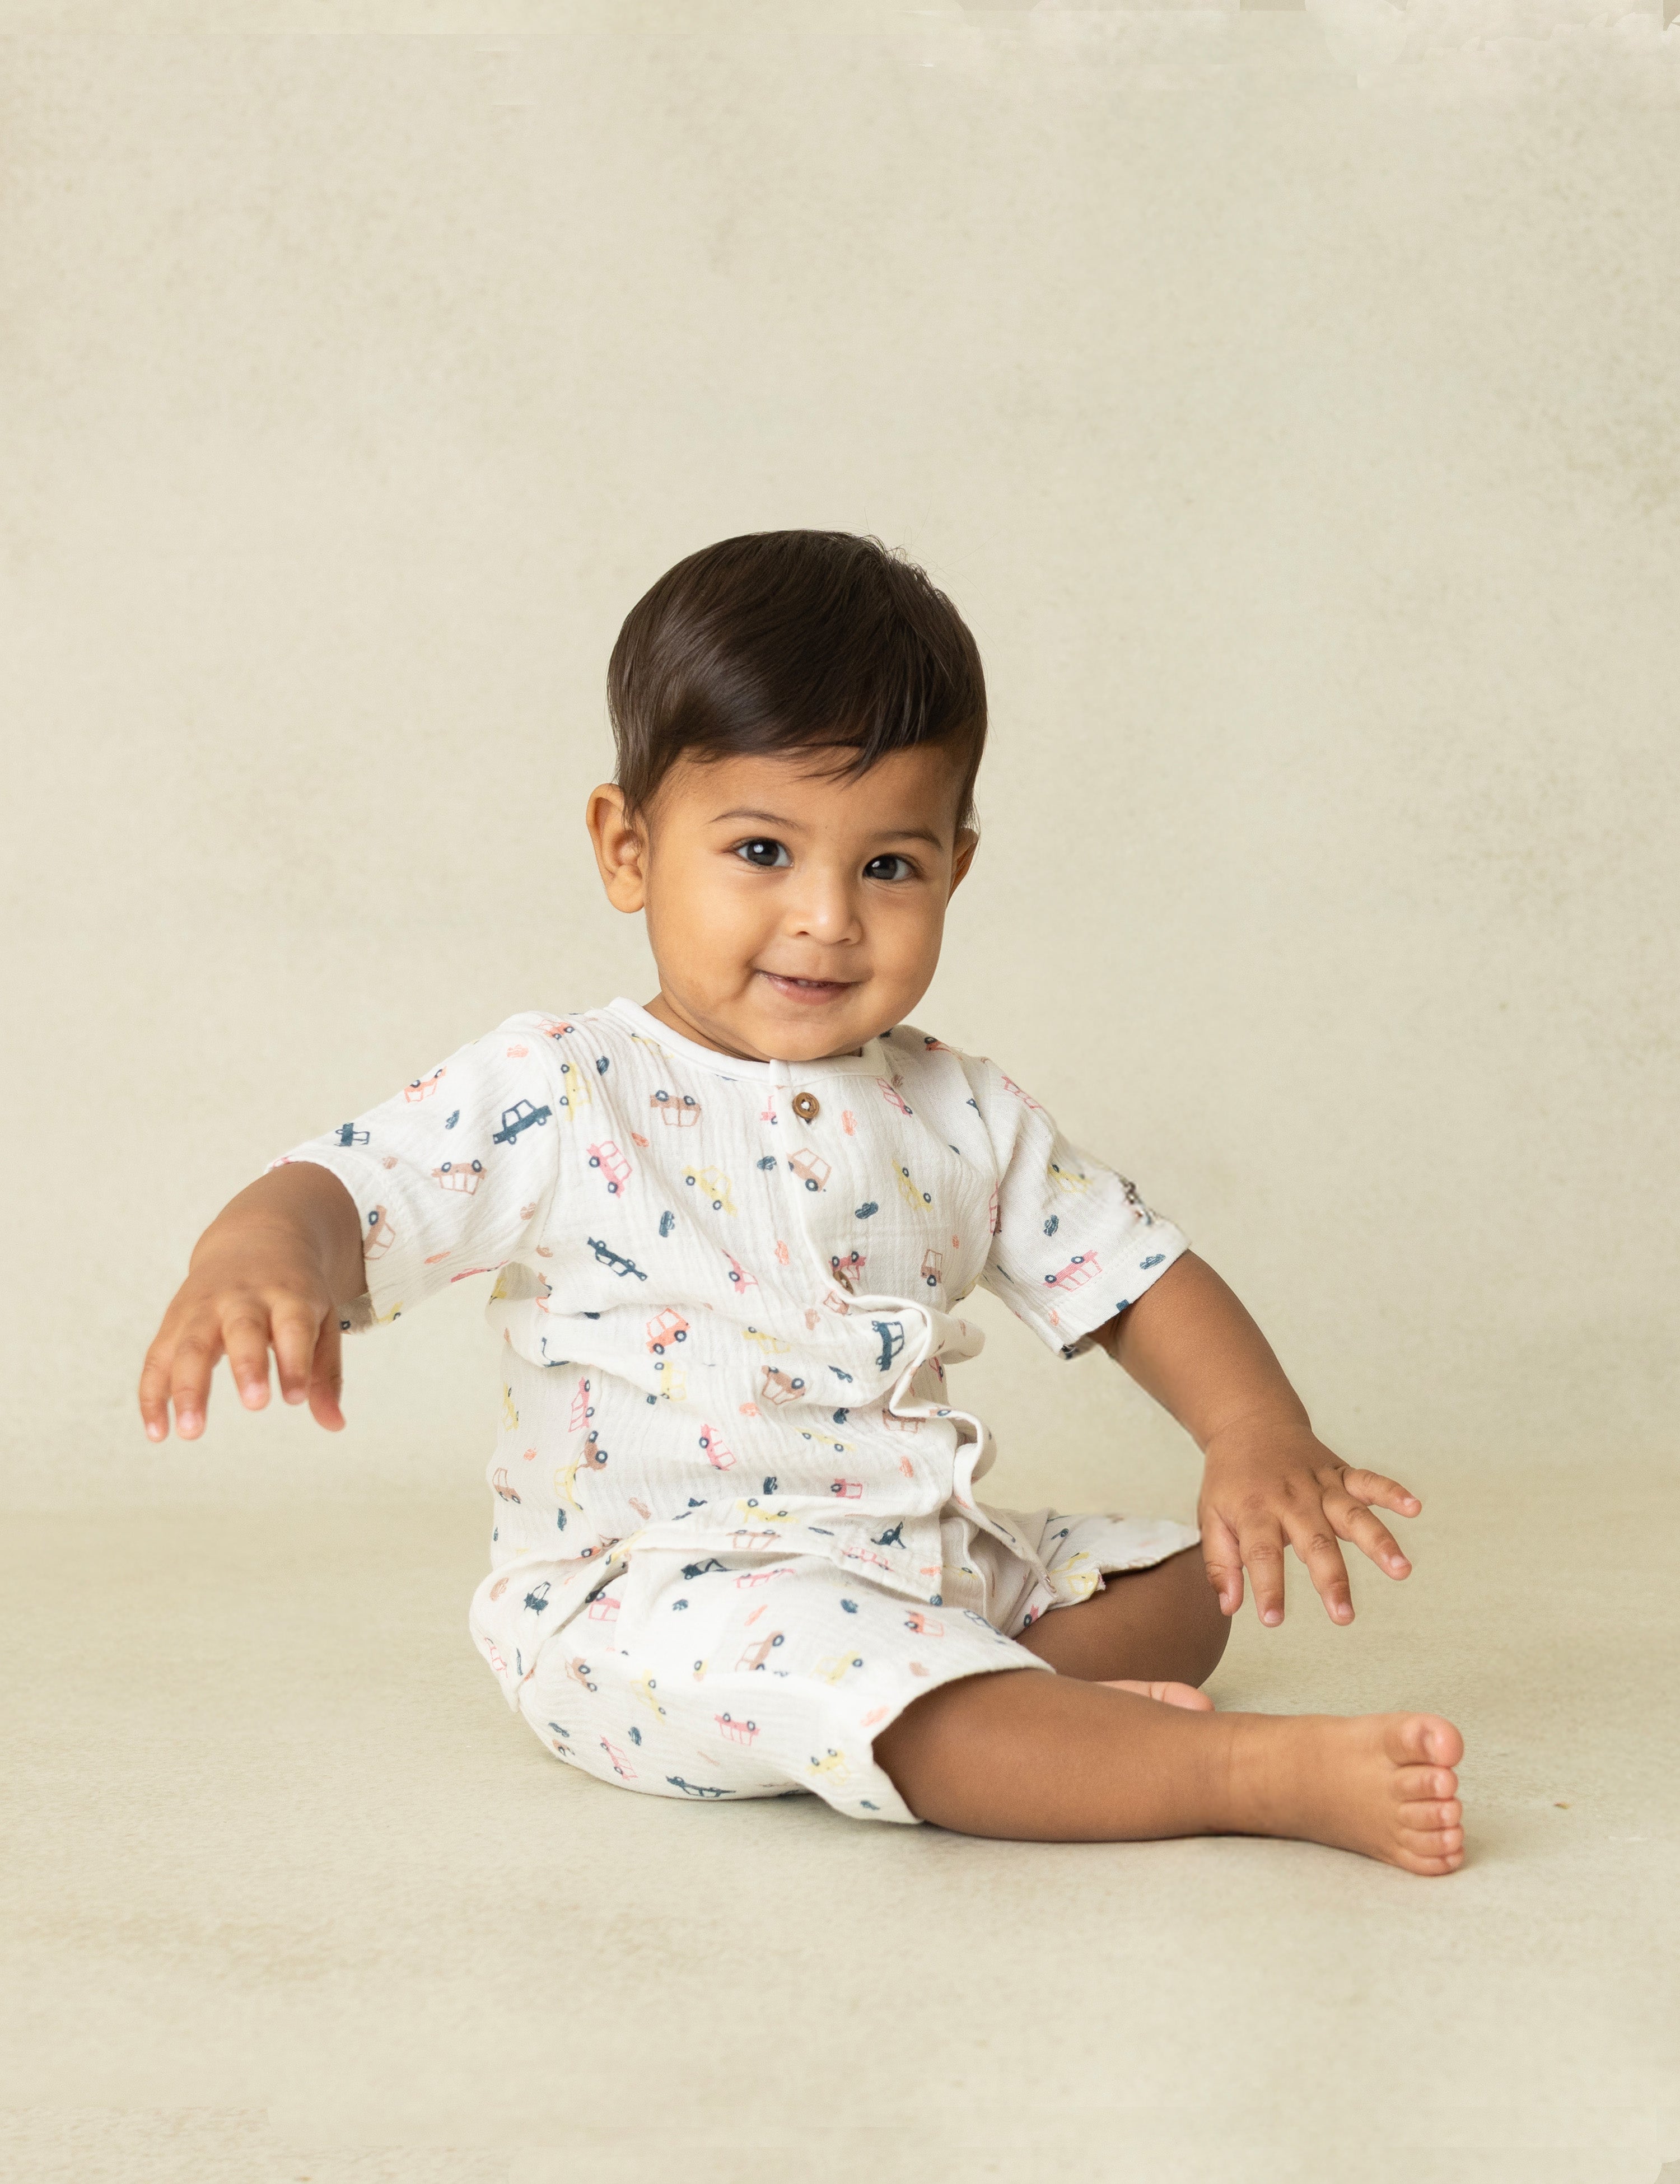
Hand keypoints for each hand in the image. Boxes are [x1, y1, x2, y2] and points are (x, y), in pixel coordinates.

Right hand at [139, 1230, 346, 1441]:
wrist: (255, 1236)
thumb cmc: (294, 1292)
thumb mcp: (320, 1321)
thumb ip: (325, 1374)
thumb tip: (335, 1425)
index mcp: (288, 1295)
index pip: (292, 1328)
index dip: (294, 1362)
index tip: (295, 1399)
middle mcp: (243, 1298)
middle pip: (241, 1330)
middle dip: (248, 1366)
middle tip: (257, 1405)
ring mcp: (203, 1307)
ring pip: (191, 1345)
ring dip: (188, 1388)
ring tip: (191, 1432)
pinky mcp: (173, 1320)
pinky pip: (157, 1358)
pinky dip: (152, 1395)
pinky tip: (157, 1433)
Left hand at [1196, 1418, 1420, 1625]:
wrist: (1249, 1422)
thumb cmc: (1231, 1480)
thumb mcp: (1212, 1516)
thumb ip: (1220, 1563)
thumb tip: (1230, 1608)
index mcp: (1256, 1510)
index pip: (1261, 1555)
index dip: (1267, 1588)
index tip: (1273, 1621)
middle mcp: (1292, 1498)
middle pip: (1315, 1541)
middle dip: (1331, 1580)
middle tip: (1344, 1616)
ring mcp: (1320, 1484)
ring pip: (1352, 1514)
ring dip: (1378, 1542)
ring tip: (1401, 1570)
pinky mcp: (1340, 1472)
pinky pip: (1369, 1480)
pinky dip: (1392, 1492)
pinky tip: (1414, 1507)